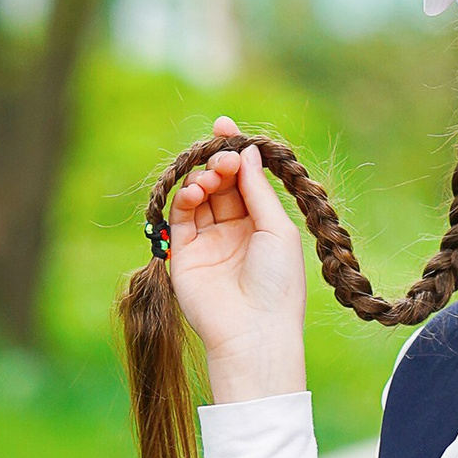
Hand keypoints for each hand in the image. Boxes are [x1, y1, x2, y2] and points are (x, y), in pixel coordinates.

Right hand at [163, 120, 307, 402]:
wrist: (253, 331)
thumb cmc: (277, 284)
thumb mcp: (276, 229)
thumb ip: (257, 189)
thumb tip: (247, 152)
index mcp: (261, 226)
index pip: (244, 180)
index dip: (235, 153)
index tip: (225, 126)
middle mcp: (234, 231)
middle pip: (221, 183)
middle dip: (219, 162)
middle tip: (224, 158)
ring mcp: (208, 242)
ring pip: (199, 195)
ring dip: (203, 178)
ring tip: (211, 178)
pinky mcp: (185, 253)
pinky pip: (181, 216)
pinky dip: (186, 196)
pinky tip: (196, 190)